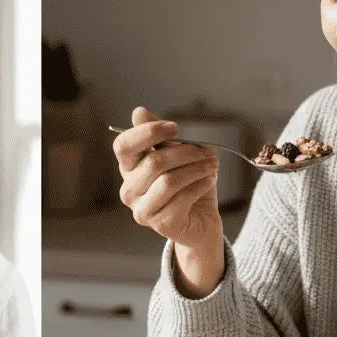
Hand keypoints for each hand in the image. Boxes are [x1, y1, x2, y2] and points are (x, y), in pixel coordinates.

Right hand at [112, 106, 222, 253]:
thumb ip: (160, 136)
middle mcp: (129, 190)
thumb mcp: (176, 155)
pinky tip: (209, 180)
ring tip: (212, 165)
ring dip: (196, 168)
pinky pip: (182, 198)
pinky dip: (200, 185)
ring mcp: (142, 210)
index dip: (148, 132)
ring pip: (168, 181)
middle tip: (208, 150)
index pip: (124, 146)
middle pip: (153, 162)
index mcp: (129, 169)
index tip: (175, 127)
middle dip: (186, 152)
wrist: (201, 220)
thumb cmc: (187, 184)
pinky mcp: (161, 224)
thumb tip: (138, 112)